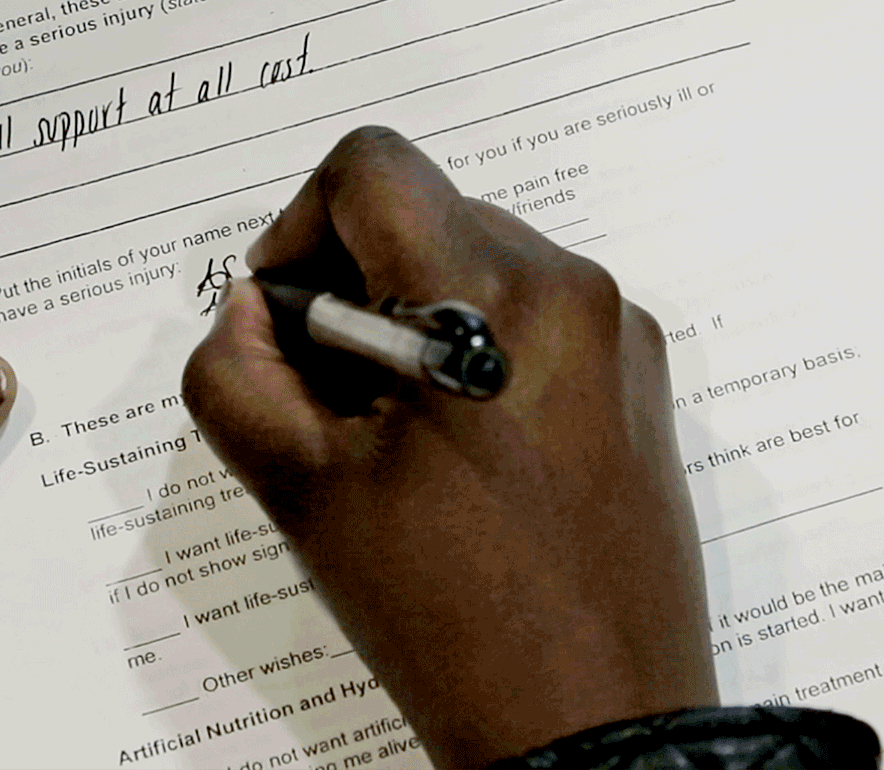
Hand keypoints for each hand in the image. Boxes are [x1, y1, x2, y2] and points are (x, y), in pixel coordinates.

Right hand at [182, 127, 715, 768]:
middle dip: (356, 286)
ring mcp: (621, 334)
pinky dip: (480, 351)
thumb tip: (255, 308)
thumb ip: (239, 373)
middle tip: (328, 397)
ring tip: (395, 440)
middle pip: (428, 215)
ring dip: (415, 319)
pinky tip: (460, 457)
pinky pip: (540, 318)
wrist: (594, 727)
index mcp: (490, 298)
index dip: (300, 225)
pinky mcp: (644, 382)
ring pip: (482, 265)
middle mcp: (572, 290)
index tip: (288, 313)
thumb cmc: (451, 618)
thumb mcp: (305, 493)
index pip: (373, 168)